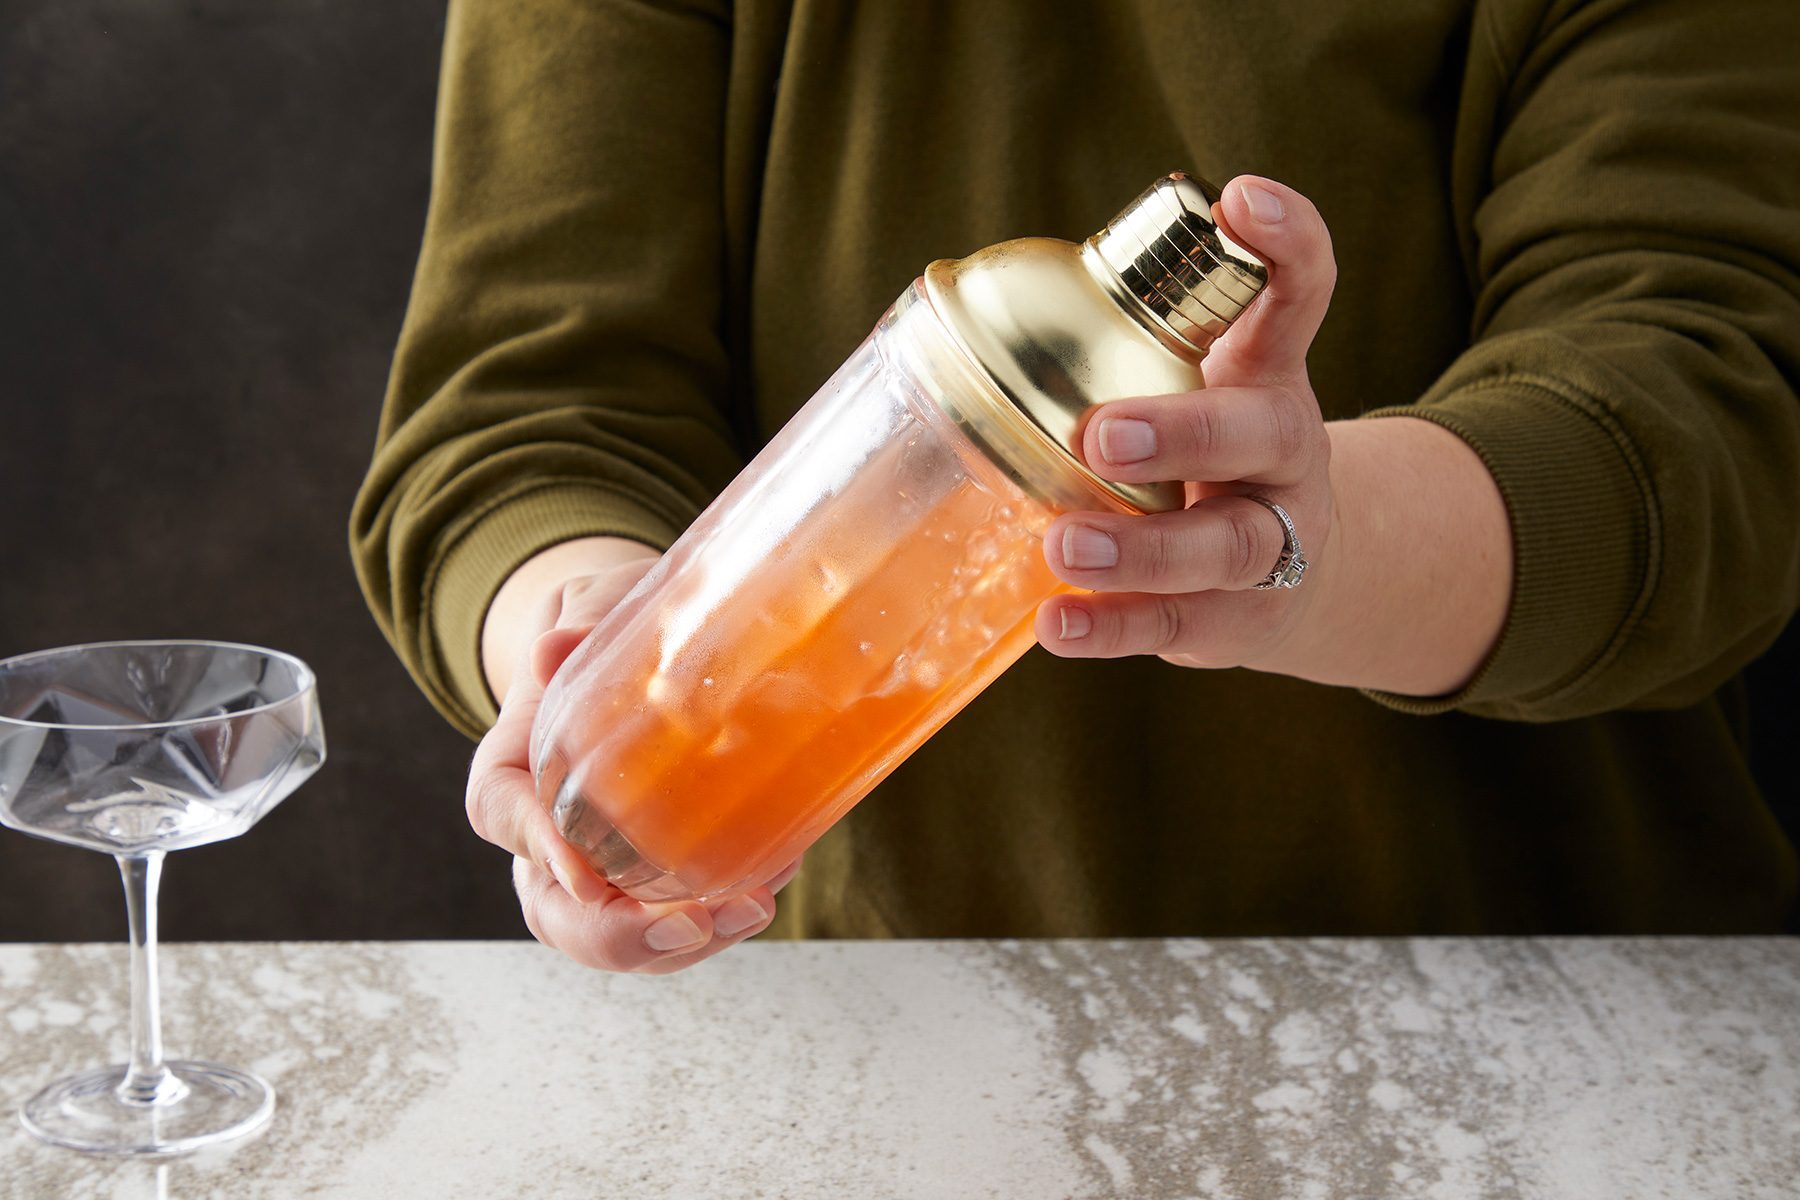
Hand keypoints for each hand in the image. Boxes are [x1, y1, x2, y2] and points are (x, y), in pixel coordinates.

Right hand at [468, 539, 800, 973]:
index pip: (503, 816)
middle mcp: (545, 830)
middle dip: (622, 937)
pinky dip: (720, 913)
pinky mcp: (656, 870)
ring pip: (619, 933)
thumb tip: (554, 649)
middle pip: (555, 910)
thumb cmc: (609, 624)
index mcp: (511, 764)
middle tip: (696, 926)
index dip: (541, 853)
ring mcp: (600, 862)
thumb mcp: (594, 607)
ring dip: (684, 941)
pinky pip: (673, 914)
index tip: (590, 879)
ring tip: (754, 905)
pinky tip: (773, 878)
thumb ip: (579, 624)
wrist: (637, 642)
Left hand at [1035, 175, 1338, 675]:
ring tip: (1063, 545)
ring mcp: (1272, 540)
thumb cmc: (1201, 452)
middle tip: (1099, 433)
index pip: (1298, 291)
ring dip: (1143, 548)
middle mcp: (1285, 452)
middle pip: (1260, 433)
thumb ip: (1108, 341)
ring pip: (1226, 545)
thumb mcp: (1185, 379)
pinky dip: (1116, 628)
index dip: (1285, 242)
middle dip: (1183, 432)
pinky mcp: (1239, 617)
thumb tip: (939, 325)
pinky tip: (1057, 625)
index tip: (1239, 201)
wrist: (1293, 572)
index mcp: (1266, 371)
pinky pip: (1179, 625)